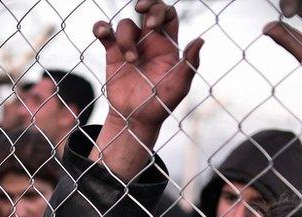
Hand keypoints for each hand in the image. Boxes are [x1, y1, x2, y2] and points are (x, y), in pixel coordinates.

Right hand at [91, 0, 202, 180]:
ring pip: (125, 25)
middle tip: (141, 9)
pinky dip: (101, 28)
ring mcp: (130, 46)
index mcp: (167, 45)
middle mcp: (149, 42)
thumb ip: (190, 64)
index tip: (152, 25)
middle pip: (149, 10)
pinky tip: (103, 32)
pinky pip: (105, 33)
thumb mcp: (179, 87)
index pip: (168, 15)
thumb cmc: (161, 105)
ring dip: (125, 38)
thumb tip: (200, 40)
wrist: (135, 120)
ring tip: (129, 61)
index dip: (161, 11)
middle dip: (146, 4)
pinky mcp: (112, 54)